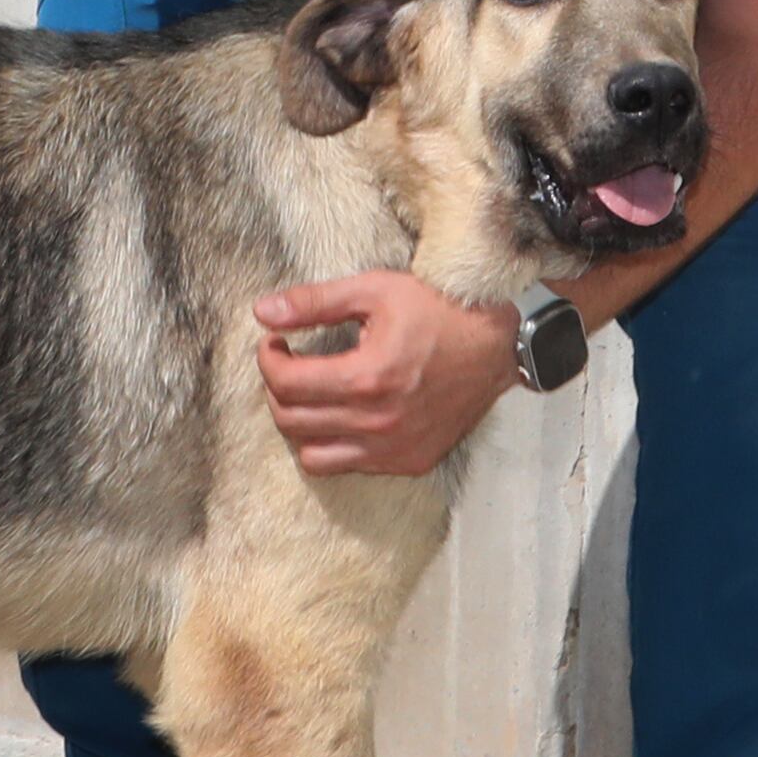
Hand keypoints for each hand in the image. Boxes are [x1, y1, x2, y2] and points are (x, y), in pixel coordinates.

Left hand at [253, 270, 515, 477]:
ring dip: (300, 424)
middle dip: (278, 389)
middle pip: (291, 422)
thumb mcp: (374, 290)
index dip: (268, 359)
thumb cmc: (436, 311)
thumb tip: (261, 311)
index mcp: (366, 377)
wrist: (496, 347)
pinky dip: (335, 443)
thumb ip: (314, 302)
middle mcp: (378, 422)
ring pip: (312, 456)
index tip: (274, 341)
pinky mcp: (410, 462)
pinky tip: (344, 413)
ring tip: (312, 393)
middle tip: (289, 364)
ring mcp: (395, 449)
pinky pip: (349, 466)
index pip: (285, 384)